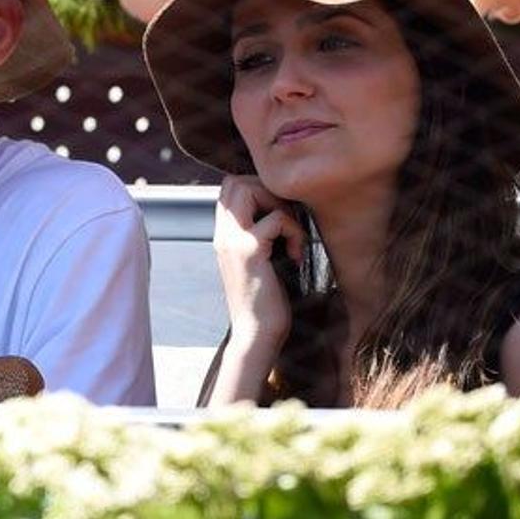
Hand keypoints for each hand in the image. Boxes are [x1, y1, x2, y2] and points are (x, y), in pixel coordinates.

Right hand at [213, 175, 304, 354]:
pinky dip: (294, 232)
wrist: (256, 336)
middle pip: (235, 182)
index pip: (229, 188)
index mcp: (223, 237)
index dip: (257, 190)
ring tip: (290, 234)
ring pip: (249, 189)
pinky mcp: (250, 251)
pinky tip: (296, 257)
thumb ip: (260, 237)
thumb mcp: (259, 262)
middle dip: (268, 191)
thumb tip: (282, 212)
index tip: (279, 216)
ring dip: (279, 205)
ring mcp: (232, 241)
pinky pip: (276, 218)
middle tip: (286, 220)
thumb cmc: (265, 302)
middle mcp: (222, 235)